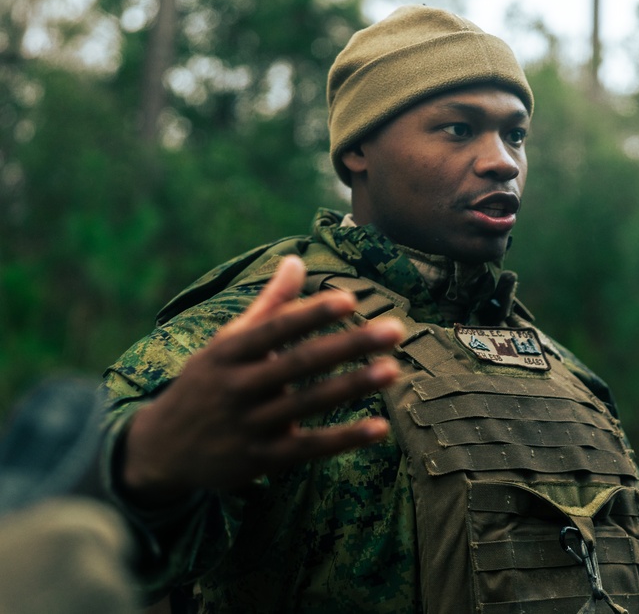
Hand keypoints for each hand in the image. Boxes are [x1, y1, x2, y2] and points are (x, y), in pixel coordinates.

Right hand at [121, 256, 403, 503]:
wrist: (161, 449)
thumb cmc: (208, 383)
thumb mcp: (227, 343)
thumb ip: (269, 305)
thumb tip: (296, 259)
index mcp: (229, 352)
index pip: (276, 328)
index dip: (312, 313)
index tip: (350, 298)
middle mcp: (237, 386)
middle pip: (299, 363)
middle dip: (349, 344)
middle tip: (395, 329)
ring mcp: (248, 425)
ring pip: (307, 403)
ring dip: (352, 386)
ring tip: (394, 370)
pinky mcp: (260, 460)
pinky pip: (308, 449)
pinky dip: (343, 439)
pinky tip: (380, 428)